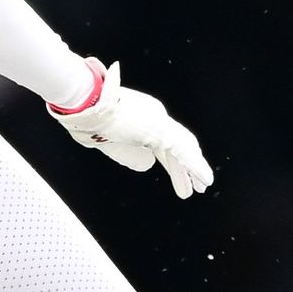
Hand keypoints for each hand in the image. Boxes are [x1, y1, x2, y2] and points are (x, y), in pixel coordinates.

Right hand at [49, 60, 213, 198]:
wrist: (87, 104)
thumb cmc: (88, 117)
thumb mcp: (105, 137)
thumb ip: (121, 148)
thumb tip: (142, 162)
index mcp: (144, 114)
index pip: (163, 139)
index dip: (173, 157)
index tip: (179, 172)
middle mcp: (155, 115)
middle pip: (176, 145)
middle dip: (186, 165)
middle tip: (196, 184)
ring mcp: (160, 121)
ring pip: (183, 150)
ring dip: (193, 170)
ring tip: (203, 187)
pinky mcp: (161, 131)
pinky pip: (183, 153)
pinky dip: (196, 167)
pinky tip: (205, 180)